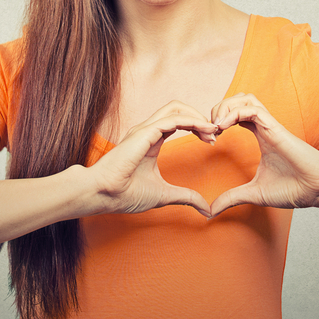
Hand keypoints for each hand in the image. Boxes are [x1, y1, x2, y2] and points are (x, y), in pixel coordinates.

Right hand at [89, 101, 216, 217]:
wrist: (103, 195)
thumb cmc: (124, 194)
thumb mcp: (164, 195)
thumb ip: (185, 197)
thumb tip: (206, 210)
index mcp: (150, 140)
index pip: (178, 122)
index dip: (197, 127)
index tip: (212, 141)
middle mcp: (147, 130)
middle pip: (178, 109)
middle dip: (199, 118)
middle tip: (216, 133)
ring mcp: (144, 129)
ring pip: (176, 108)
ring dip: (197, 117)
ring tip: (212, 130)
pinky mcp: (144, 132)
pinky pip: (172, 119)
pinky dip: (191, 121)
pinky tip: (204, 130)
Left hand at [209, 93, 318, 215]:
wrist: (318, 191)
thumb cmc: (293, 189)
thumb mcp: (253, 194)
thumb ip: (231, 198)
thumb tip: (210, 211)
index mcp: (260, 135)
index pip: (235, 114)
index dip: (218, 121)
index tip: (209, 140)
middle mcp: (265, 127)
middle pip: (238, 100)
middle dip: (218, 109)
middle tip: (209, 130)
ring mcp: (271, 126)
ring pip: (245, 98)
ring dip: (226, 107)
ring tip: (216, 126)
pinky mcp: (276, 128)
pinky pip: (253, 109)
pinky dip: (234, 113)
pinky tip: (223, 127)